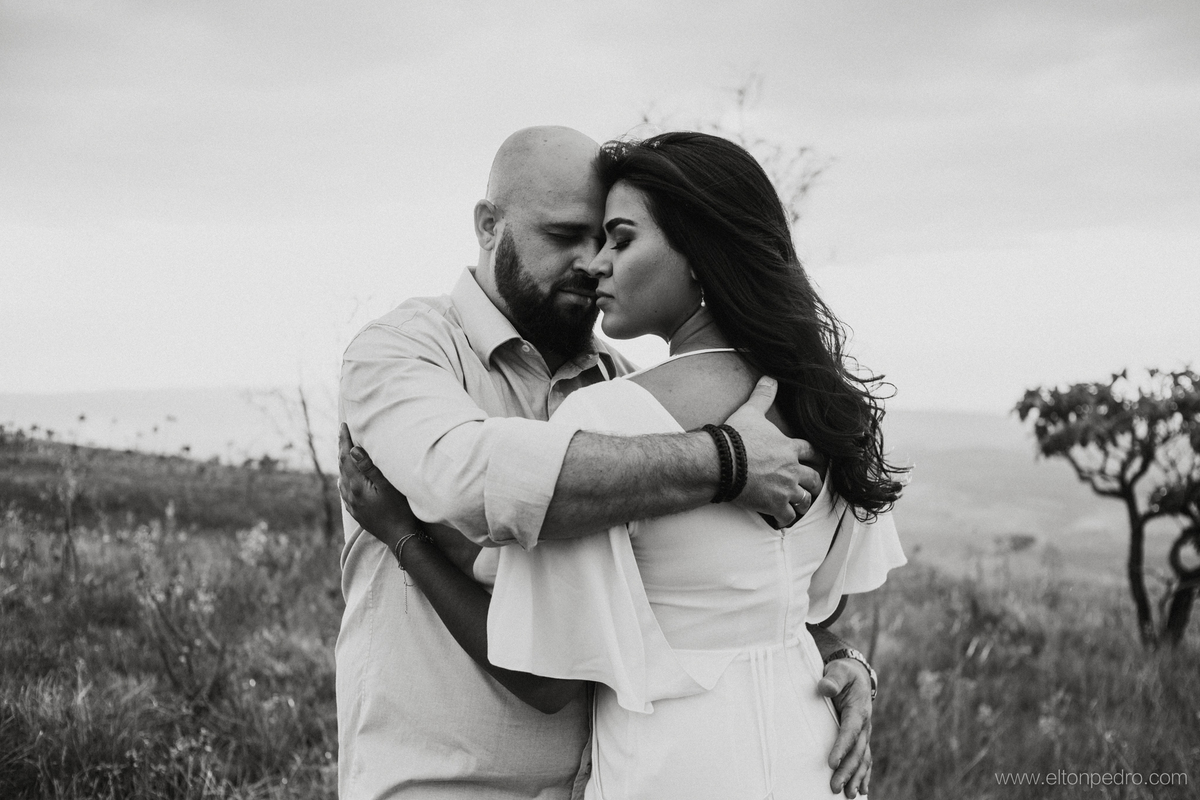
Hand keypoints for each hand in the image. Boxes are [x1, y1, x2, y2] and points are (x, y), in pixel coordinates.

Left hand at [338, 423, 418, 551]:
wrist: (400, 537)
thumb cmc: (399, 510)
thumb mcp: (388, 486)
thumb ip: (370, 467)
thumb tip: (353, 450)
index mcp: (356, 486)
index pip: (347, 457)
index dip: (345, 440)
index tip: (343, 425)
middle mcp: (350, 494)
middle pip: (342, 466)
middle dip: (342, 448)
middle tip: (342, 432)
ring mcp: (351, 504)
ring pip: (342, 478)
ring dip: (343, 462)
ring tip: (345, 451)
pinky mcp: (355, 511)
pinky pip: (344, 490)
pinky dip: (344, 478)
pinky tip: (346, 478)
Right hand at [724, 376, 824, 525]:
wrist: (722, 461)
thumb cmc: (736, 437)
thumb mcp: (751, 411)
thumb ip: (763, 395)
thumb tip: (770, 377)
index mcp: (789, 447)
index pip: (811, 451)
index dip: (814, 456)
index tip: (815, 460)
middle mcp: (791, 469)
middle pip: (813, 478)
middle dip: (813, 483)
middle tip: (811, 486)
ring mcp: (785, 488)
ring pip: (804, 499)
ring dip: (802, 502)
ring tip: (798, 505)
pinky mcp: (774, 504)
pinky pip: (787, 517)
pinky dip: (785, 519)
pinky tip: (781, 520)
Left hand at [818, 657, 872, 797]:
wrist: (856, 675)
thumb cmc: (843, 673)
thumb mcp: (838, 671)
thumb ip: (833, 679)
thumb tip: (825, 687)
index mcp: (858, 710)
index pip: (850, 731)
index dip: (841, 747)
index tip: (831, 762)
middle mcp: (864, 725)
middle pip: (857, 751)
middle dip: (847, 770)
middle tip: (834, 786)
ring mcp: (864, 733)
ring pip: (862, 759)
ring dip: (856, 777)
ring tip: (849, 795)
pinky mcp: (861, 738)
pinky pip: (864, 759)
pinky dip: (864, 775)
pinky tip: (861, 790)